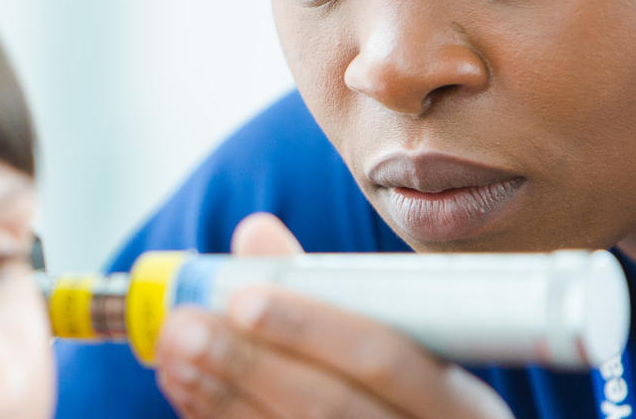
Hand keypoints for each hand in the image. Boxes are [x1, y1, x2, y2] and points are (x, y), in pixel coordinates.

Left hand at [153, 213, 514, 418]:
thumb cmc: (409, 406)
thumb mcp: (398, 356)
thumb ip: (326, 295)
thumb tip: (255, 234)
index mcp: (461, 406)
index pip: (384, 357)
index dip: (310, 326)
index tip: (241, 297)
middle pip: (329, 408)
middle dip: (246, 364)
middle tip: (183, 328)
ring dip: (221, 400)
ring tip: (174, 357)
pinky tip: (191, 397)